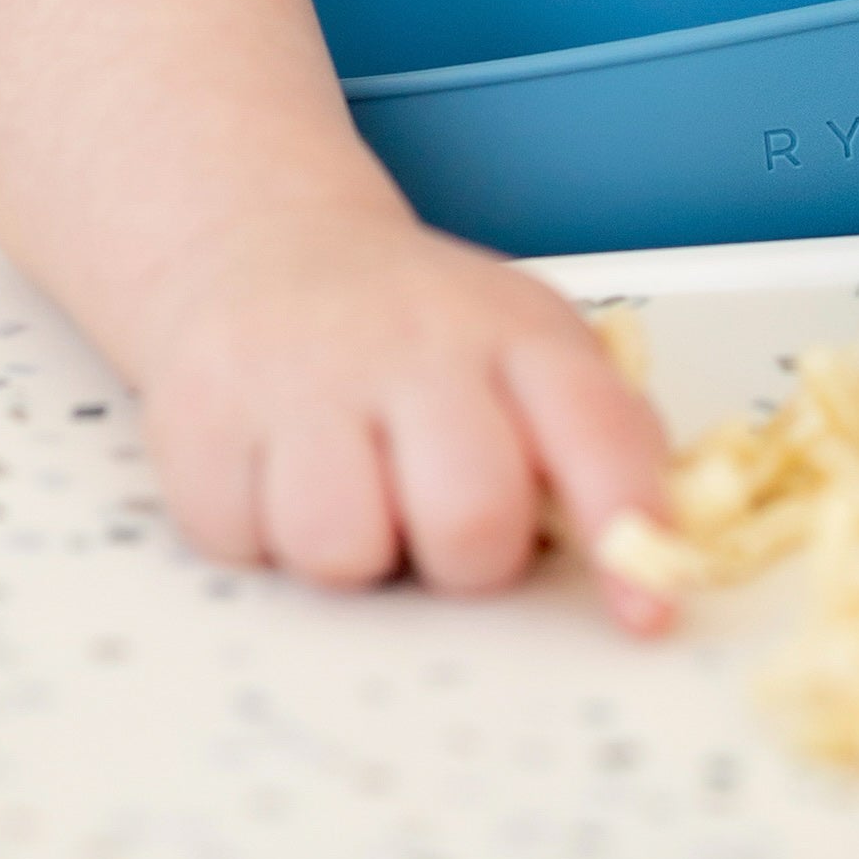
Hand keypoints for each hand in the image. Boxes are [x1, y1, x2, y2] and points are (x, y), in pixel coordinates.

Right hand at [130, 200, 677, 622]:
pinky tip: (276, 471)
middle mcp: (415, 344)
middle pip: (470, 522)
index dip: (628, 530)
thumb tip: (656, 557)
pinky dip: (258, 534)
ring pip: (342, 550)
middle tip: (439, 521)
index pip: (599, 433)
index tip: (645, 613)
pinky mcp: (202, 415)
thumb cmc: (415, 330)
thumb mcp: (526, 349)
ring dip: (350, 553)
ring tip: (351, 491)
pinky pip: (240, 544)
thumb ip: (597, 439)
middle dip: (463, 559)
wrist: (264, 245)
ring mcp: (303, 374)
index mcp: (517, 333)